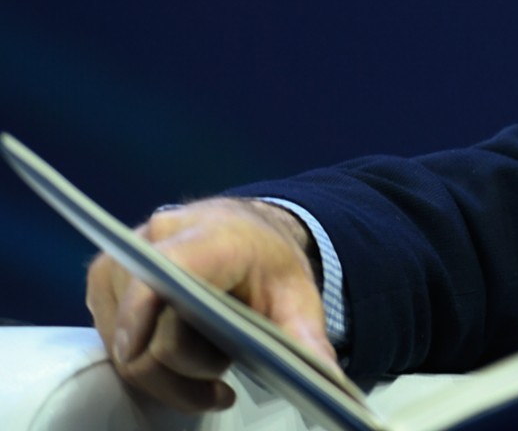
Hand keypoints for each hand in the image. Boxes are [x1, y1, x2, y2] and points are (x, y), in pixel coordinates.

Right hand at [85, 197, 343, 412]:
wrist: (245, 231)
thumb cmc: (268, 263)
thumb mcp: (297, 294)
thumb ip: (306, 334)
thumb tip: (322, 377)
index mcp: (210, 236)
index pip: (162, 272)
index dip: (141, 311)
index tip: (140, 353)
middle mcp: (156, 239)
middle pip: (146, 324)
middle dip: (183, 366)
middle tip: (222, 376)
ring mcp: (123, 258)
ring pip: (123, 338)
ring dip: (162, 371)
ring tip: (208, 369)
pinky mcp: (105, 279)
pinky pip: (112, 337)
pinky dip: (143, 359)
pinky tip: (179, 360)